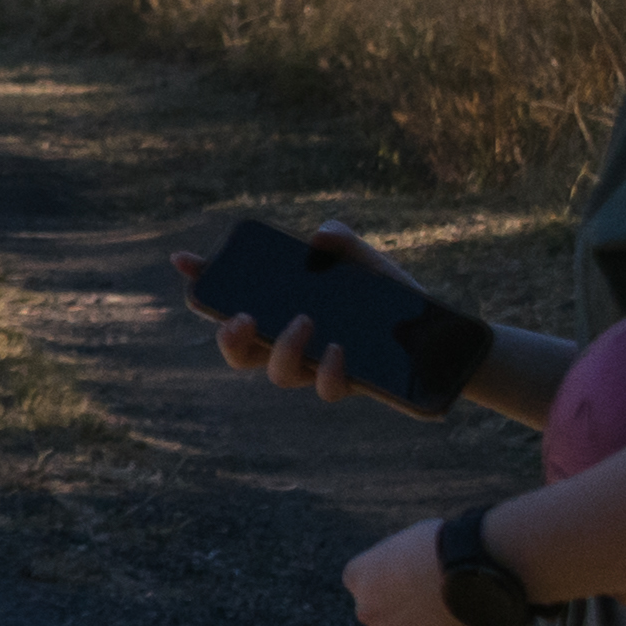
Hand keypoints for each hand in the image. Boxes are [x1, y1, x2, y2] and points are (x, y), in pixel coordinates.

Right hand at [177, 229, 384, 407]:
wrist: (439, 335)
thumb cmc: (390, 297)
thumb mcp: (366, 261)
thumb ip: (341, 241)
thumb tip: (317, 237)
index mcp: (284, 311)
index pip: (231, 302)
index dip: (203, 283)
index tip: (186, 261)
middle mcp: (293, 344)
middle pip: (240, 354)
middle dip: (229, 340)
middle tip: (243, 319)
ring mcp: (317, 367)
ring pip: (279, 374)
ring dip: (283, 349)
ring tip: (305, 322)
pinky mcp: (348, 383)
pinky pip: (326, 388)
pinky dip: (328, 371)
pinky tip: (338, 350)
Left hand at [341, 516, 481, 625]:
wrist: (469, 566)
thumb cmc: (441, 543)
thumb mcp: (405, 544)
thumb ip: (393, 566)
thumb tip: (404, 575)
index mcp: (356, 578)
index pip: (367, 586)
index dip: (394, 582)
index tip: (416, 575)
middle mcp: (368, 612)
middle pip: (385, 616)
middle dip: (405, 611)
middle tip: (437, 597)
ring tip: (459, 607)